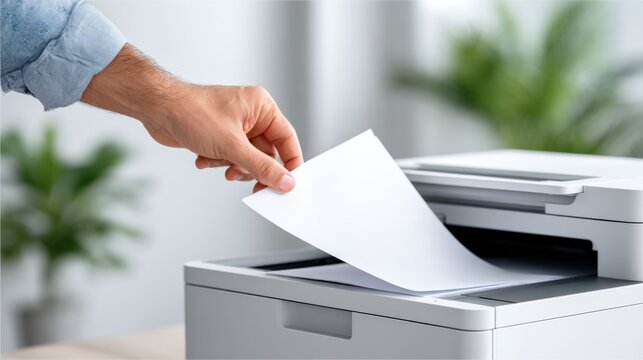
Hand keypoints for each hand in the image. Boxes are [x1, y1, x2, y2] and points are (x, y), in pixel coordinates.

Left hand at [151, 84, 302, 191]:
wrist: (158, 109)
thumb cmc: (193, 113)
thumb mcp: (232, 146)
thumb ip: (262, 167)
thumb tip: (285, 182)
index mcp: (262, 107)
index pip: (287, 139)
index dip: (289, 163)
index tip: (288, 184)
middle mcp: (251, 115)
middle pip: (266, 153)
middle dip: (250, 166)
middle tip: (239, 175)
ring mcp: (236, 125)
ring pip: (247, 158)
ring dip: (231, 165)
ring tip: (216, 161)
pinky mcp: (221, 135)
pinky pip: (230, 157)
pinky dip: (217, 161)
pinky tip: (202, 156)